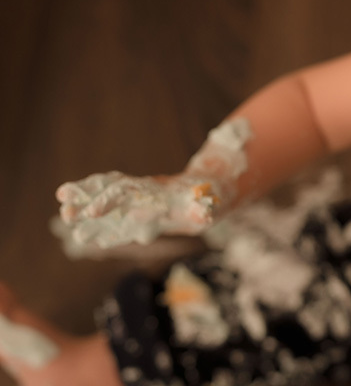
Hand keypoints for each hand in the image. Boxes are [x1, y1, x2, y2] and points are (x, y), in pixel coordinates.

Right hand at [55, 172, 223, 247]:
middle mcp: (141, 195)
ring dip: (86, 212)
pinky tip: (86, 238)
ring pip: (107, 207)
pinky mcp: (140, 218)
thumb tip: (204, 214)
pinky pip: (117, 224)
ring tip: (64, 218)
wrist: (208, 194)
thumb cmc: (207, 198)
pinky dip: (103, 230)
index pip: (126, 192)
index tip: (91, 212)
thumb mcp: (208, 203)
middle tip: (64, 212)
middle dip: (85, 200)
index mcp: (155, 190)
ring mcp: (138, 205)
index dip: (108, 201)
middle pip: (108, 193)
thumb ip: (203, 209)